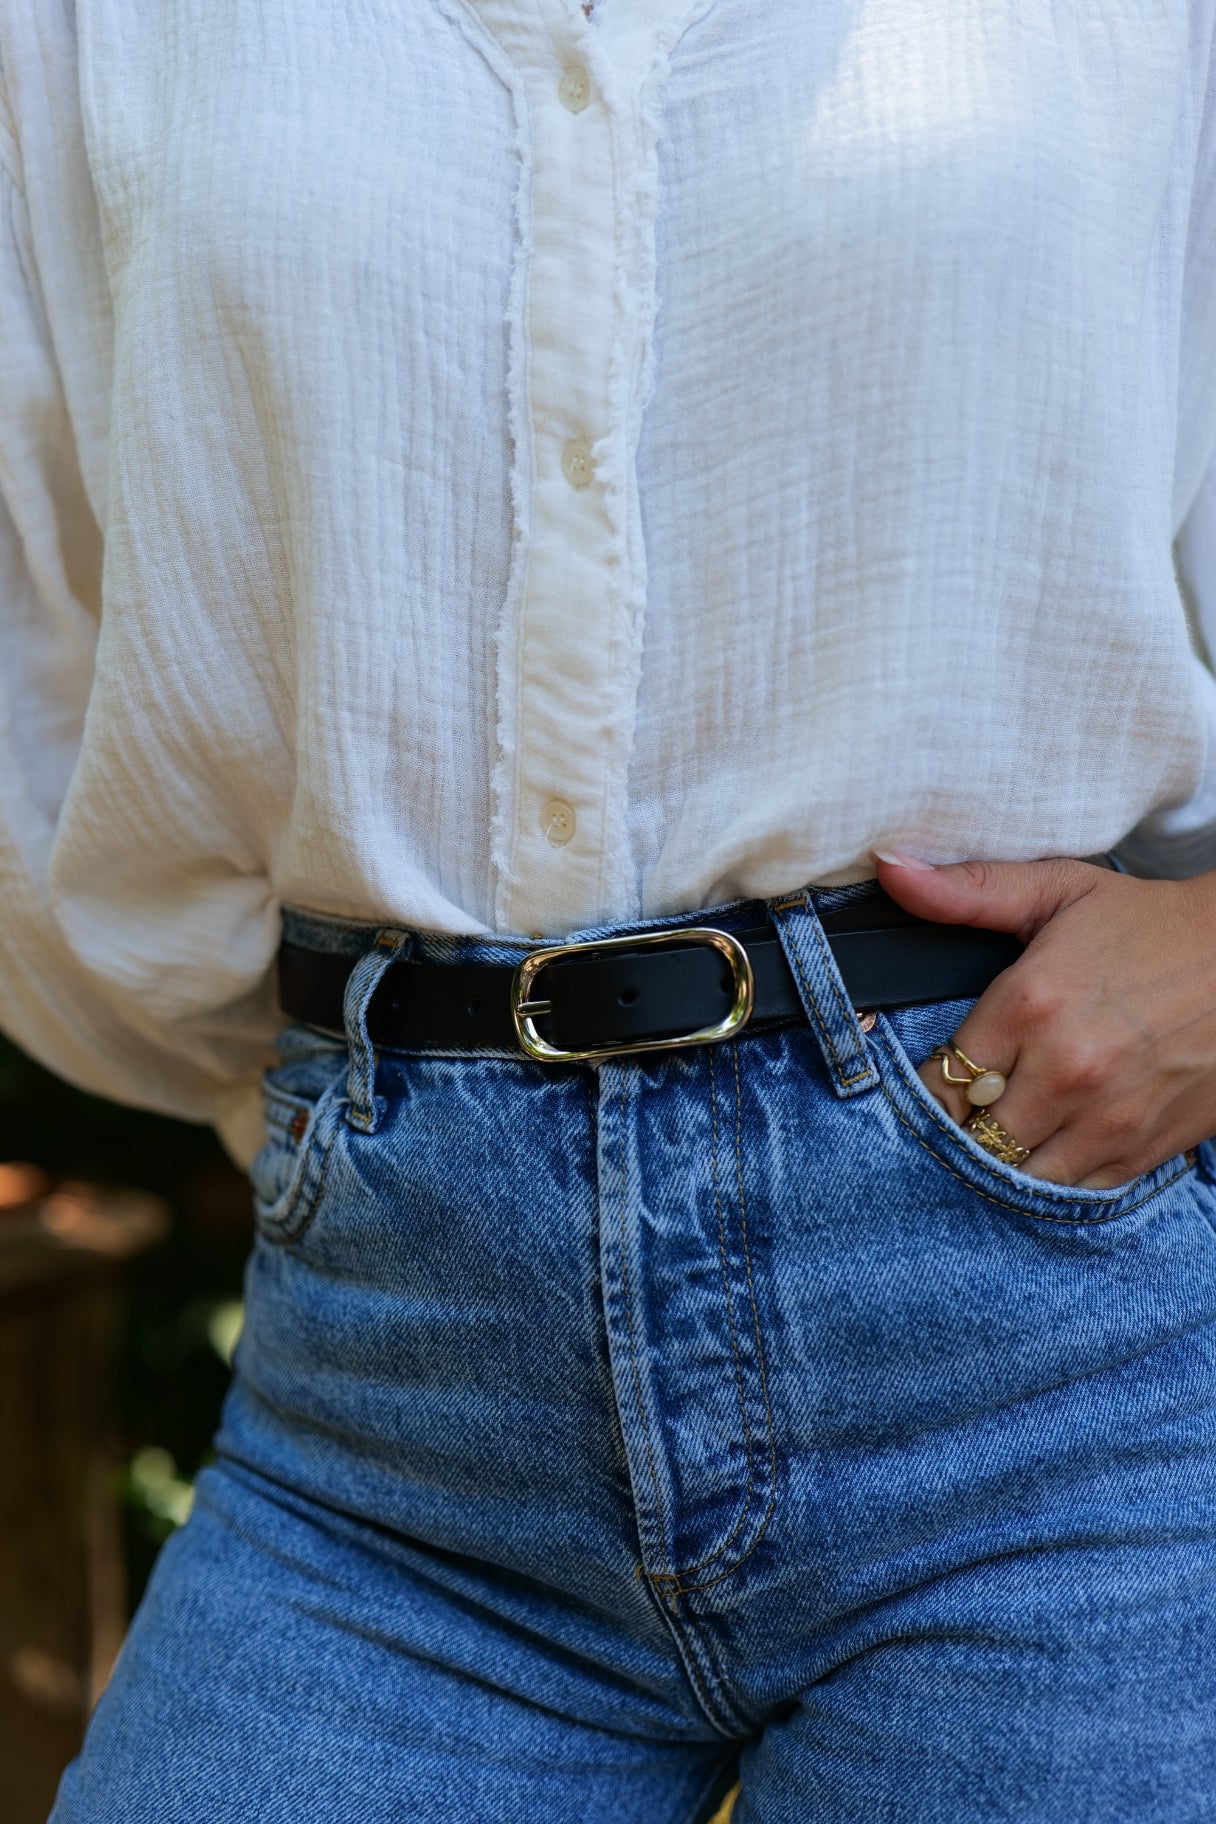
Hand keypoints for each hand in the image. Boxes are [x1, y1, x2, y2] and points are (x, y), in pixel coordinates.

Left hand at [873, 854, 1215, 1187]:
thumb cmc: (1149, 924)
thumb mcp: (1059, 890)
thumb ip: (968, 889)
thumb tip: (888, 866)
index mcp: (1030, 1005)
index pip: (938, 1080)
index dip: (926, 1086)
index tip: (931, 1079)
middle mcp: (1064, 1071)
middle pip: (971, 1136)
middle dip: (960, 1127)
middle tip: (965, 1108)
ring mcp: (1107, 1119)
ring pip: (1016, 1174)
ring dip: (1002, 1159)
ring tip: (1003, 1129)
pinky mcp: (1142, 1150)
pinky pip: (1071, 1192)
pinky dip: (1053, 1176)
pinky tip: (1050, 1144)